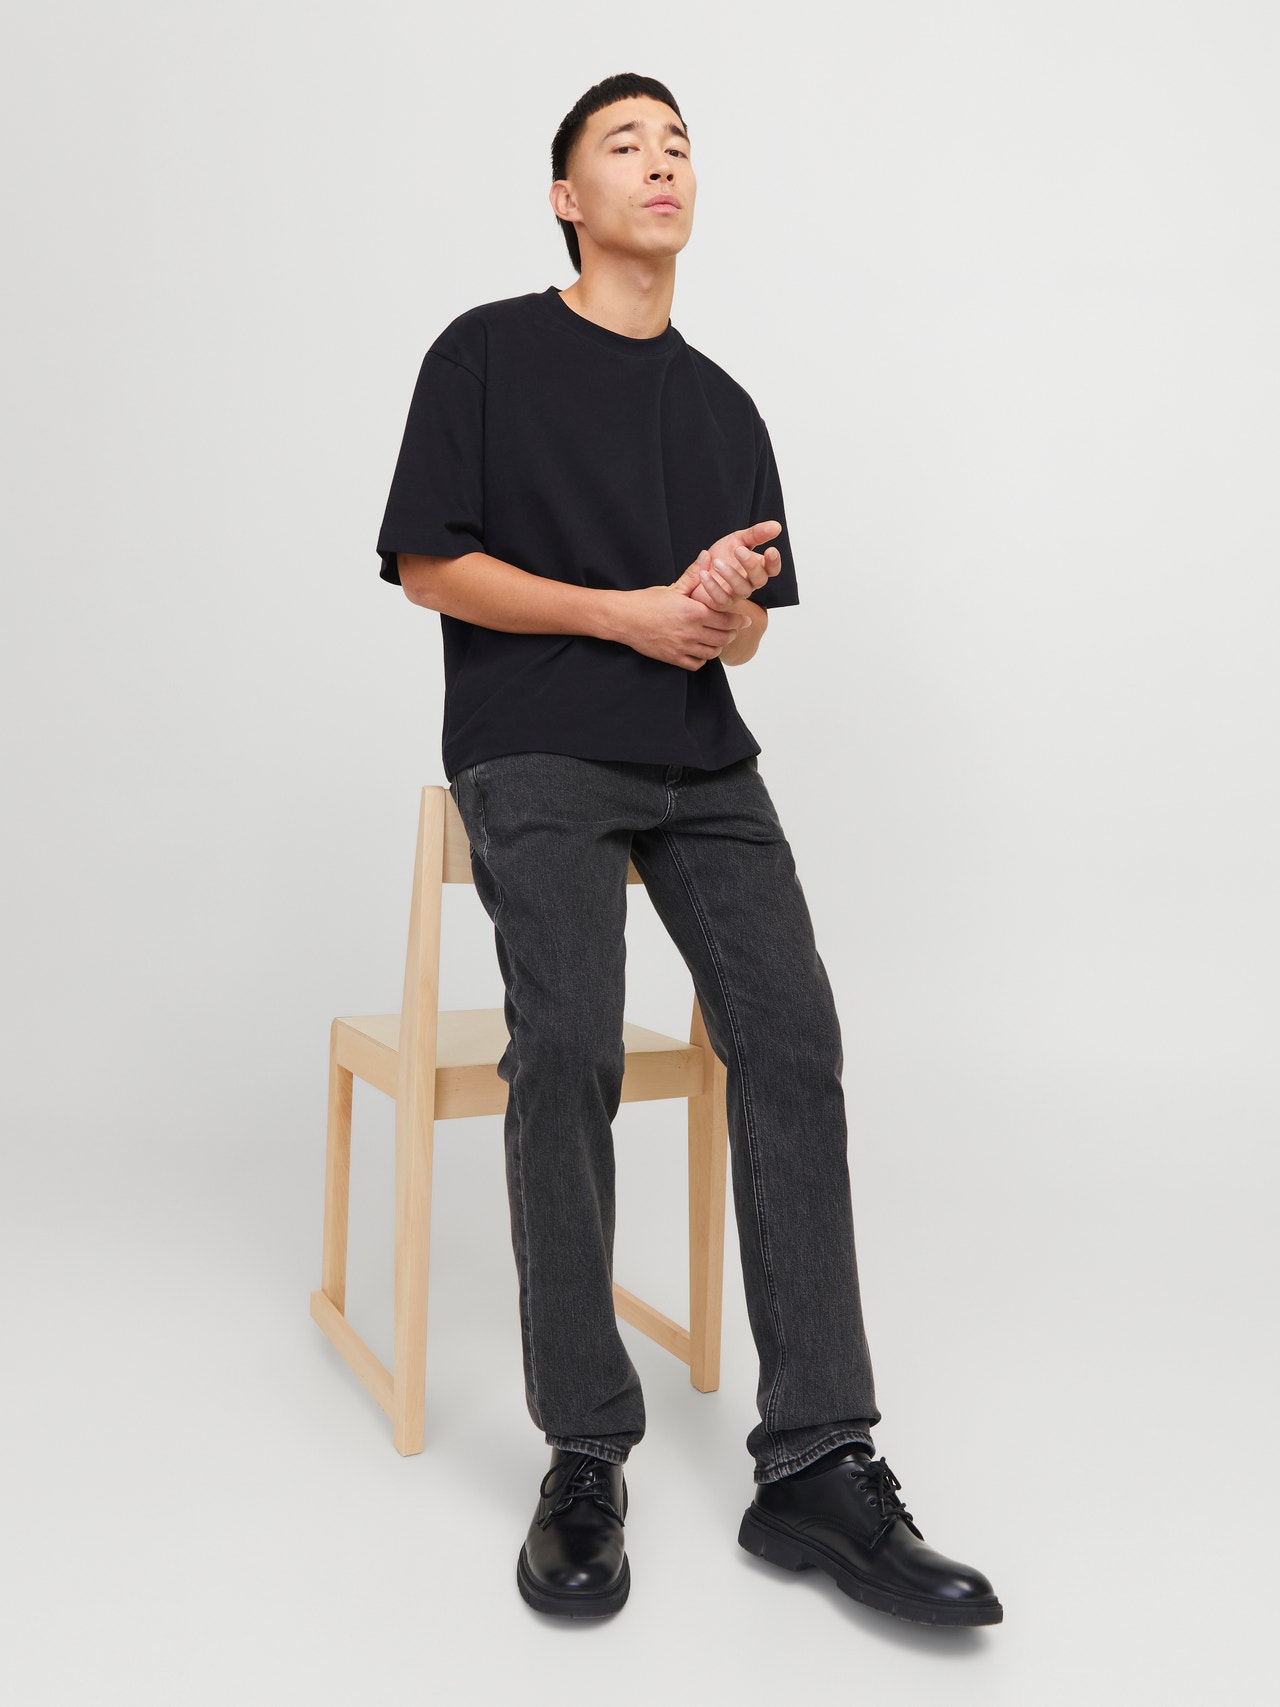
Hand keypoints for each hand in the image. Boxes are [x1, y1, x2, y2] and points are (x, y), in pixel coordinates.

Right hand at [619, 583, 753, 670]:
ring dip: (718, 646)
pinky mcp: (673, 658)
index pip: (727, 620)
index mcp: (694, 612)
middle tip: (733, 630)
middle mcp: (691, 632)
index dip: (738, 621)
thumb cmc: (647, 601)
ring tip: (718, 639)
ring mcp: (682, 647)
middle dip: (732, 634)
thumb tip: (707, 555)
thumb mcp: (673, 587)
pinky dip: (702, 659)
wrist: (623, 618)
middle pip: (723, 638)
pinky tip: (701, 650)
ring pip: (712, 653)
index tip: (744, 620)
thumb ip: (694, 574)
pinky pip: (696, 664)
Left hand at [669, 520, 782, 605]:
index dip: (774, 562)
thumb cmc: (722, 556)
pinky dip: (712, 587)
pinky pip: (721, 599)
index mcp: (756, 568)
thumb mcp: (738, 539)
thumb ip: (756, 534)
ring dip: (730, 575)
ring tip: (716, 562)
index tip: (771, 550)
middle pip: (759, 579)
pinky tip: (704, 573)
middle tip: (739, 550)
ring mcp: (736, 595)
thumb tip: (776, 526)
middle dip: (751, 565)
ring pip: (742, 590)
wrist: (699, 570)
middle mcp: (749, 583)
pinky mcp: (721, 603)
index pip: (772, 569)